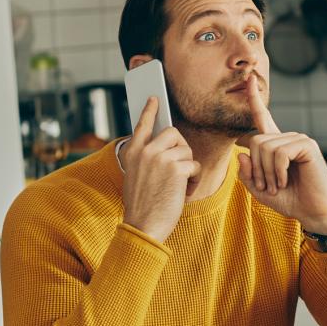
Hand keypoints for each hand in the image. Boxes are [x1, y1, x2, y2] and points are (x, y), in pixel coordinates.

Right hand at [120, 97, 201, 242]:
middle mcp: (144, 151)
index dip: (150, 110)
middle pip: (173, 133)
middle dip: (182, 149)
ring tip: (179, 186)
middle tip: (180, 168)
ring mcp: (159, 158)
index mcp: (132, 152)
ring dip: (188, 169)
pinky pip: (194, 166)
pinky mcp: (175, 168)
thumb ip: (146, 159)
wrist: (143, 226)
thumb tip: (166, 146)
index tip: (155, 98)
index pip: (142, 125)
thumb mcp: (136, 176)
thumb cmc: (143, 205)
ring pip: (186, 151)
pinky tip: (184, 192)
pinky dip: (193, 181)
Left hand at [237, 74, 326, 235]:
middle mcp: (287, 138)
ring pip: (265, 148)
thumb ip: (246, 174)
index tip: (249, 78)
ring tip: (277, 186)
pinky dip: (277, 171)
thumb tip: (240, 153)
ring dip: (266, 173)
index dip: (254, 99)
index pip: (262, 118)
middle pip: (255, 141)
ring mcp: (298, 139)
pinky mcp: (307, 145)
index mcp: (276, 145)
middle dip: (255, 168)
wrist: (314, 212)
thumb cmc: (291, 200)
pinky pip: (279, 153)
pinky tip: (284, 181)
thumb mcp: (260, 190)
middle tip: (267, 186)